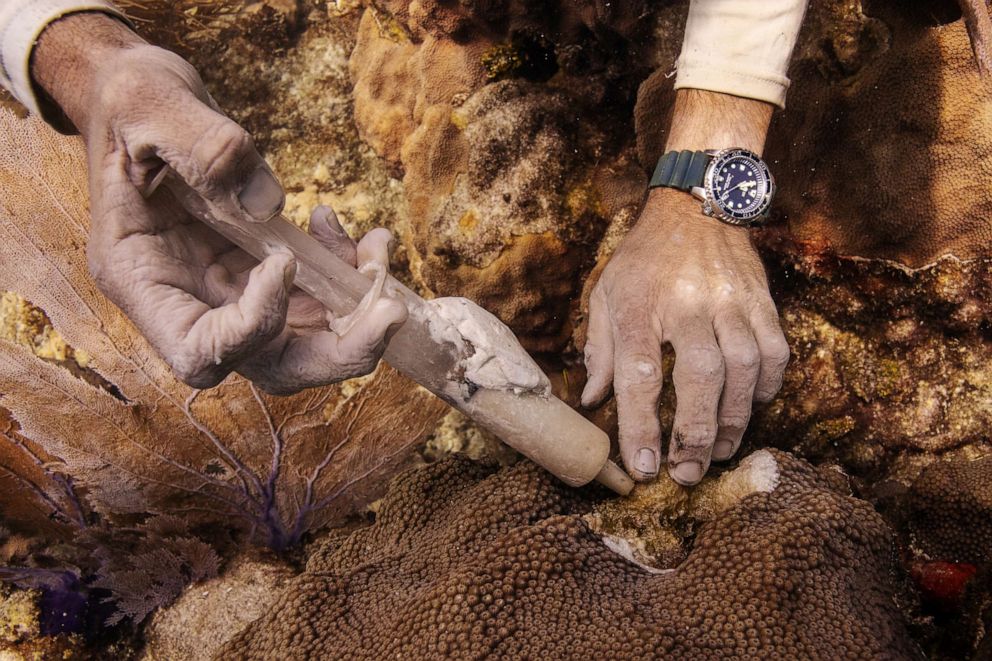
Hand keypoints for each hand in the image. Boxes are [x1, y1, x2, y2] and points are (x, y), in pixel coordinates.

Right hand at [32, 14, 405, 392]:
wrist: (142, 103)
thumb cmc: (131, 103)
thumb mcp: (147, 103)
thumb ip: (201, 145)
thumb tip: (268, 203)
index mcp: (141, 280)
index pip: (201, 351)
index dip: (254, 327)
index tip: (284, 263)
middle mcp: (189, 303)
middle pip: (270, 366)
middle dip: (339, 350)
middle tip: (390, 312)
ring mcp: (230, 293)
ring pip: (305, 341)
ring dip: (356, 308)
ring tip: (375, 249)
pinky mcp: (262, 273)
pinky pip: (315, 296)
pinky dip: (345, 271)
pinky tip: (339, 225)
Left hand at [581, 188, 788, 484]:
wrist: (696, 203)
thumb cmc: (644, 258)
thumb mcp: (606, 294)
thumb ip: (599, 349)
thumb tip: (593, 401)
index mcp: (639, 305)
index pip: (639, 373)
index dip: (641, 424)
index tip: (643, 467)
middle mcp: (688, 303)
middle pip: (700, 376)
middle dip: (694, 433)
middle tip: (687, 474)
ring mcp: (731, 301)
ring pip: (743, 369)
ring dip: (732, 420)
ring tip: (716, 453)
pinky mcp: (762, 301)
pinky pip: (774, 353)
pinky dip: (764, 388)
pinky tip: (749, 408)